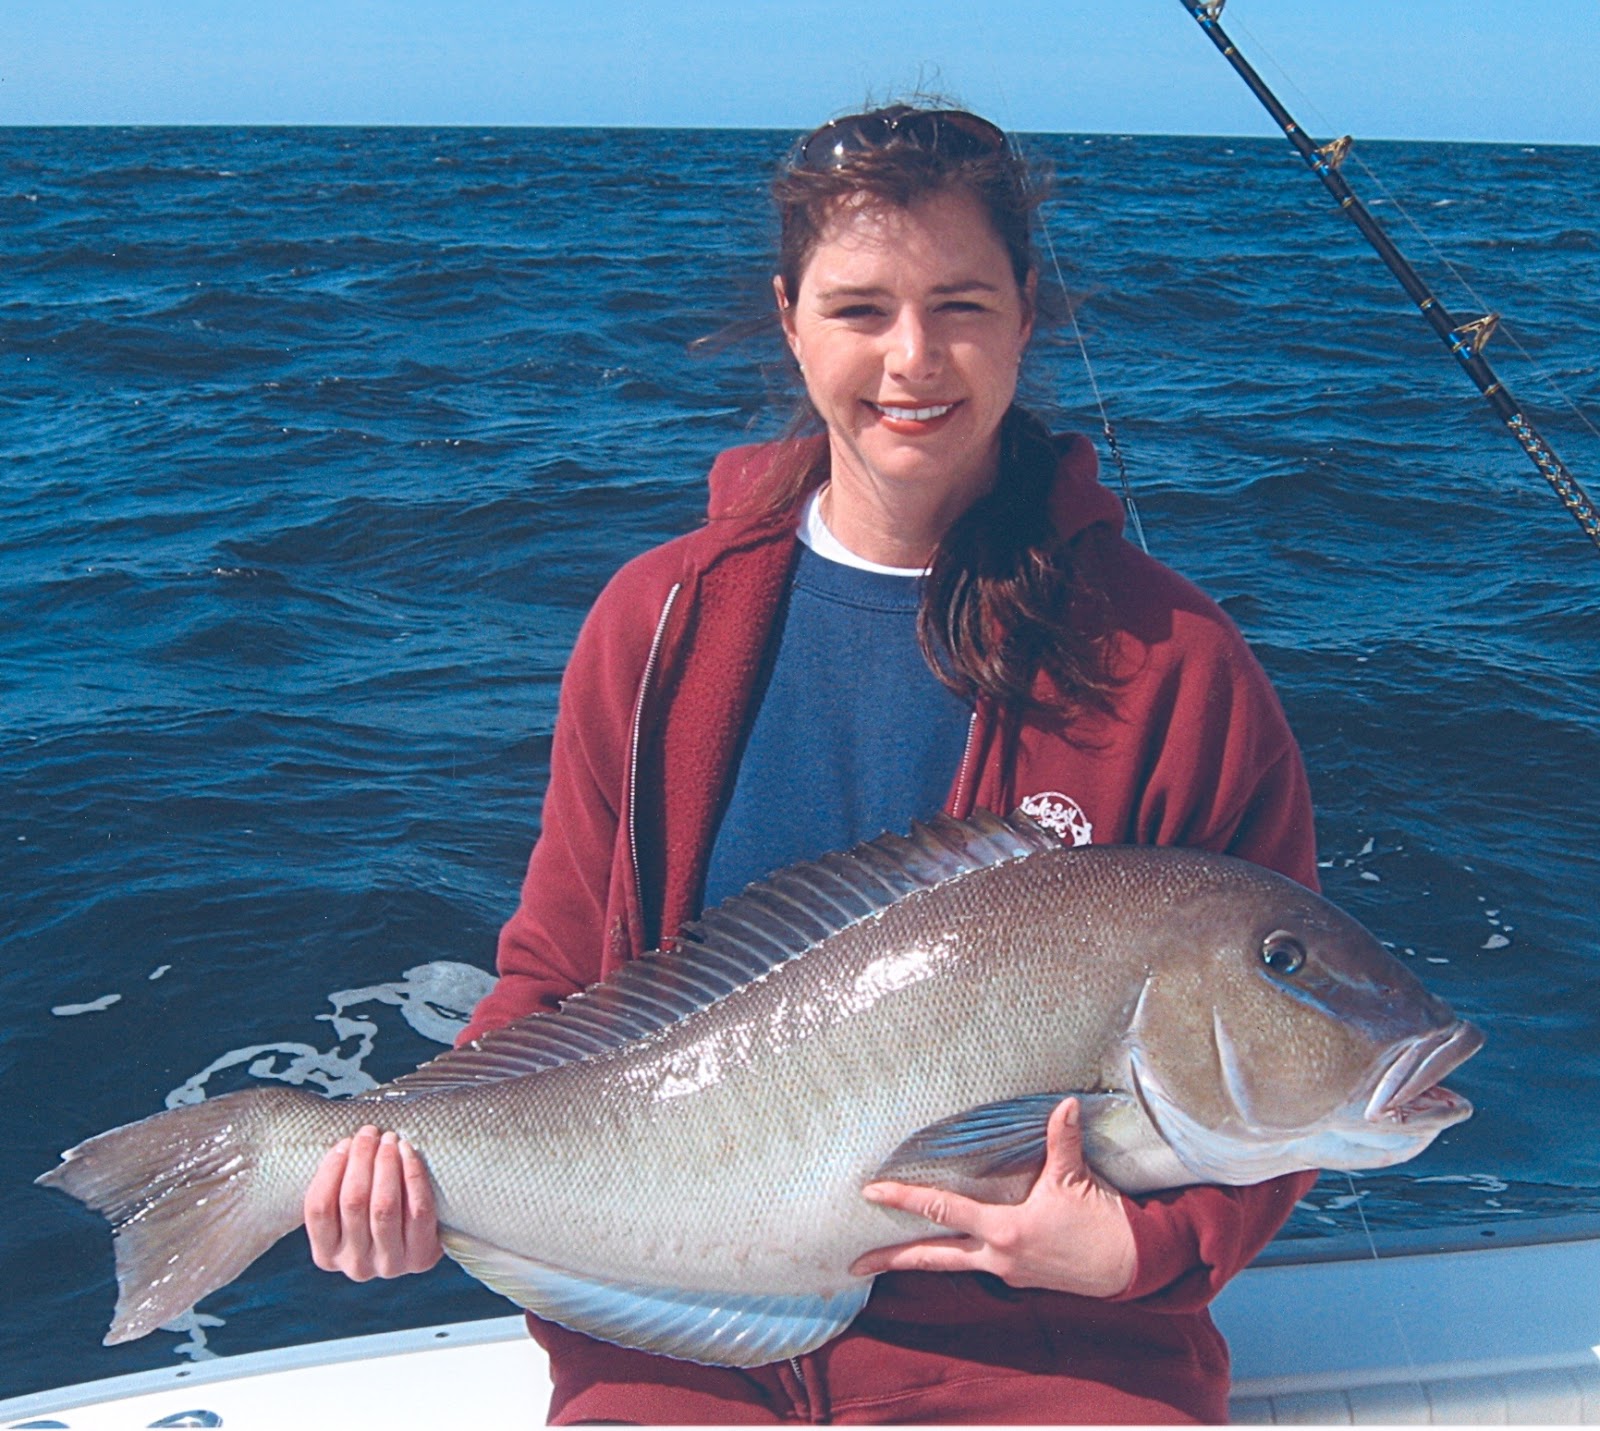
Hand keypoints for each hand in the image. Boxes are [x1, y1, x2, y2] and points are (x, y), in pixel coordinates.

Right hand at [304, 1125, 443, 1279]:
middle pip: (353, 1202)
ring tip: (389, 1140)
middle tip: (369, 1133)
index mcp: (326, 1255)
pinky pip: (418, 1210)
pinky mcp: (420, 1257)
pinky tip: (409, 1153)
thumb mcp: (347, 1214)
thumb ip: (339, 1188)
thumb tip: (345, 1143)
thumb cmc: (375, 1216)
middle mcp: (354, 1265)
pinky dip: (413, 1175)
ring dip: (386, 1164)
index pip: (319, 1209)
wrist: (419, 1244)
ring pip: (384, 1206)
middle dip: (361, 1159)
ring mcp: (388, 1264)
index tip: (344, 1142)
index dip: (331, 1170)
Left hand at [849, 1098, 1136, 1298]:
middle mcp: (999, 1256)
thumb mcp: (1077, 1179)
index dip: (904, 1199)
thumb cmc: (1103, 1222)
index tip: (871, 1193)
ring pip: (954, 1265)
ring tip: (890, 1256)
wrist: (1135, 1266)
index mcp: (1005, 1231)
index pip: (942, 1210)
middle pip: (933, 1259)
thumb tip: (1065, 1102)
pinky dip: (961, 1254)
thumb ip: (1063, 1140)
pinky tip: (954, 1244)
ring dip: (923, 1259)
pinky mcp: (1021, 1277)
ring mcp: (1009, 1271)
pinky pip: (982, 1263)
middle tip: (854, 1265)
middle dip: (892, 1261)